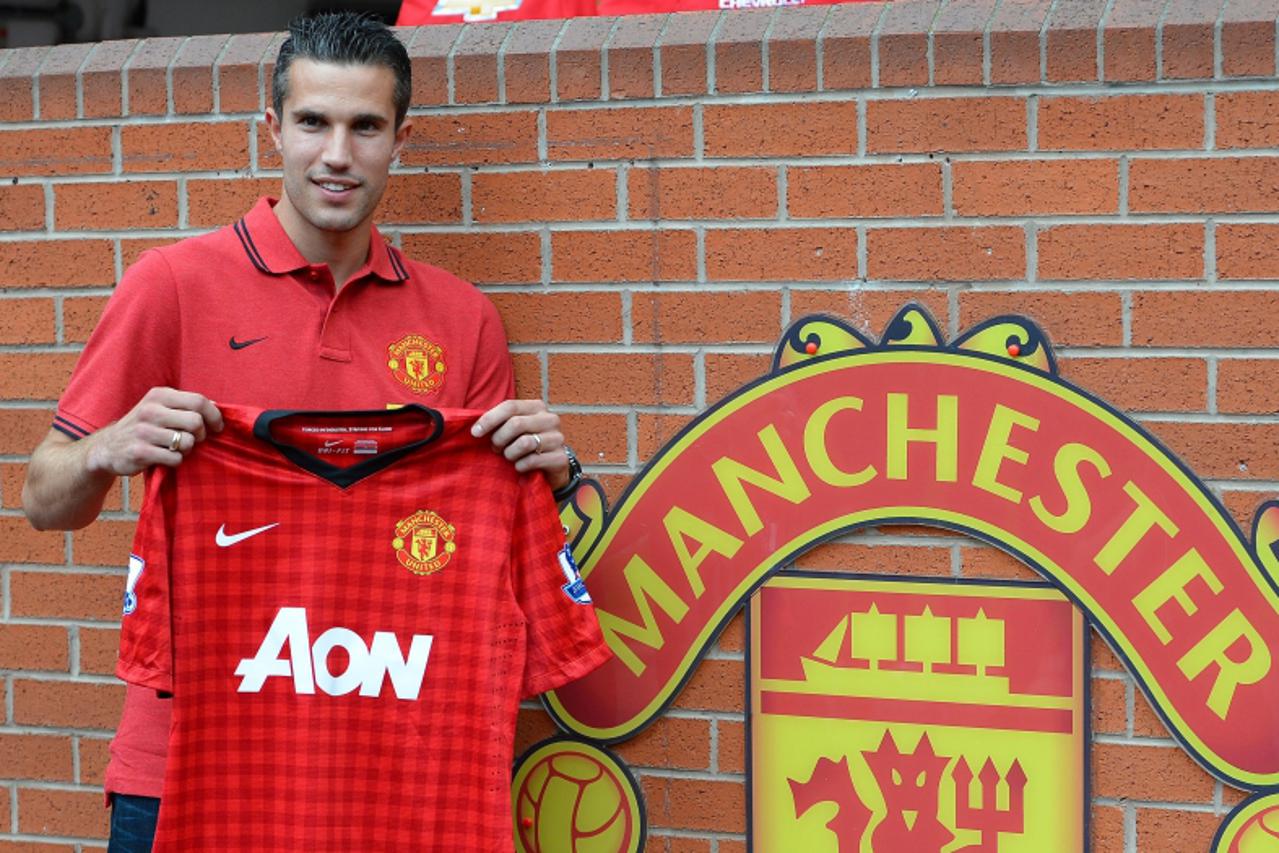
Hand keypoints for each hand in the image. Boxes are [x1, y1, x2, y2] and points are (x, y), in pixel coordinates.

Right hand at [84, 387, 223, 476]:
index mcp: (159, 395)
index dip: (214, 416)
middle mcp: (150, 410)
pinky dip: (176, 461)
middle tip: (194, 440)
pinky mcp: (139, 451)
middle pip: (196, 422)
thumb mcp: (160, 408)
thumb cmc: (144, 427)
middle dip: (201, 435)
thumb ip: (185, 406)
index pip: (199, 401)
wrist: (108, 447)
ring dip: (187, 449)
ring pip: (187, 442)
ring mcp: (143, 431)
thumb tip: (217, 408)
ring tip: (176, 448)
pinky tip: (165, 457)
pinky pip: (175, 458)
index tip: (217, 427)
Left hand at [471, 399, 570, 489]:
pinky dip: (520, 466)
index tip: (475, 433)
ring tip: (509, 457)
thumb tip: (475, 428)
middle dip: (499, 439)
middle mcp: (550, 419)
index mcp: (537, 407)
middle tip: (495, 449)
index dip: (490, 419)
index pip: (510, 406)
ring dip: (509, 453)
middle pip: (516, 423)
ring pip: (524, 443)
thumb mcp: (513, 430)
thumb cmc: (526, 446)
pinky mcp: (560, 458)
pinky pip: (532, 460)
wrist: (551, 468)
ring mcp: (558, 438)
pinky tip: (519, 467)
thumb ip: (499, 423)